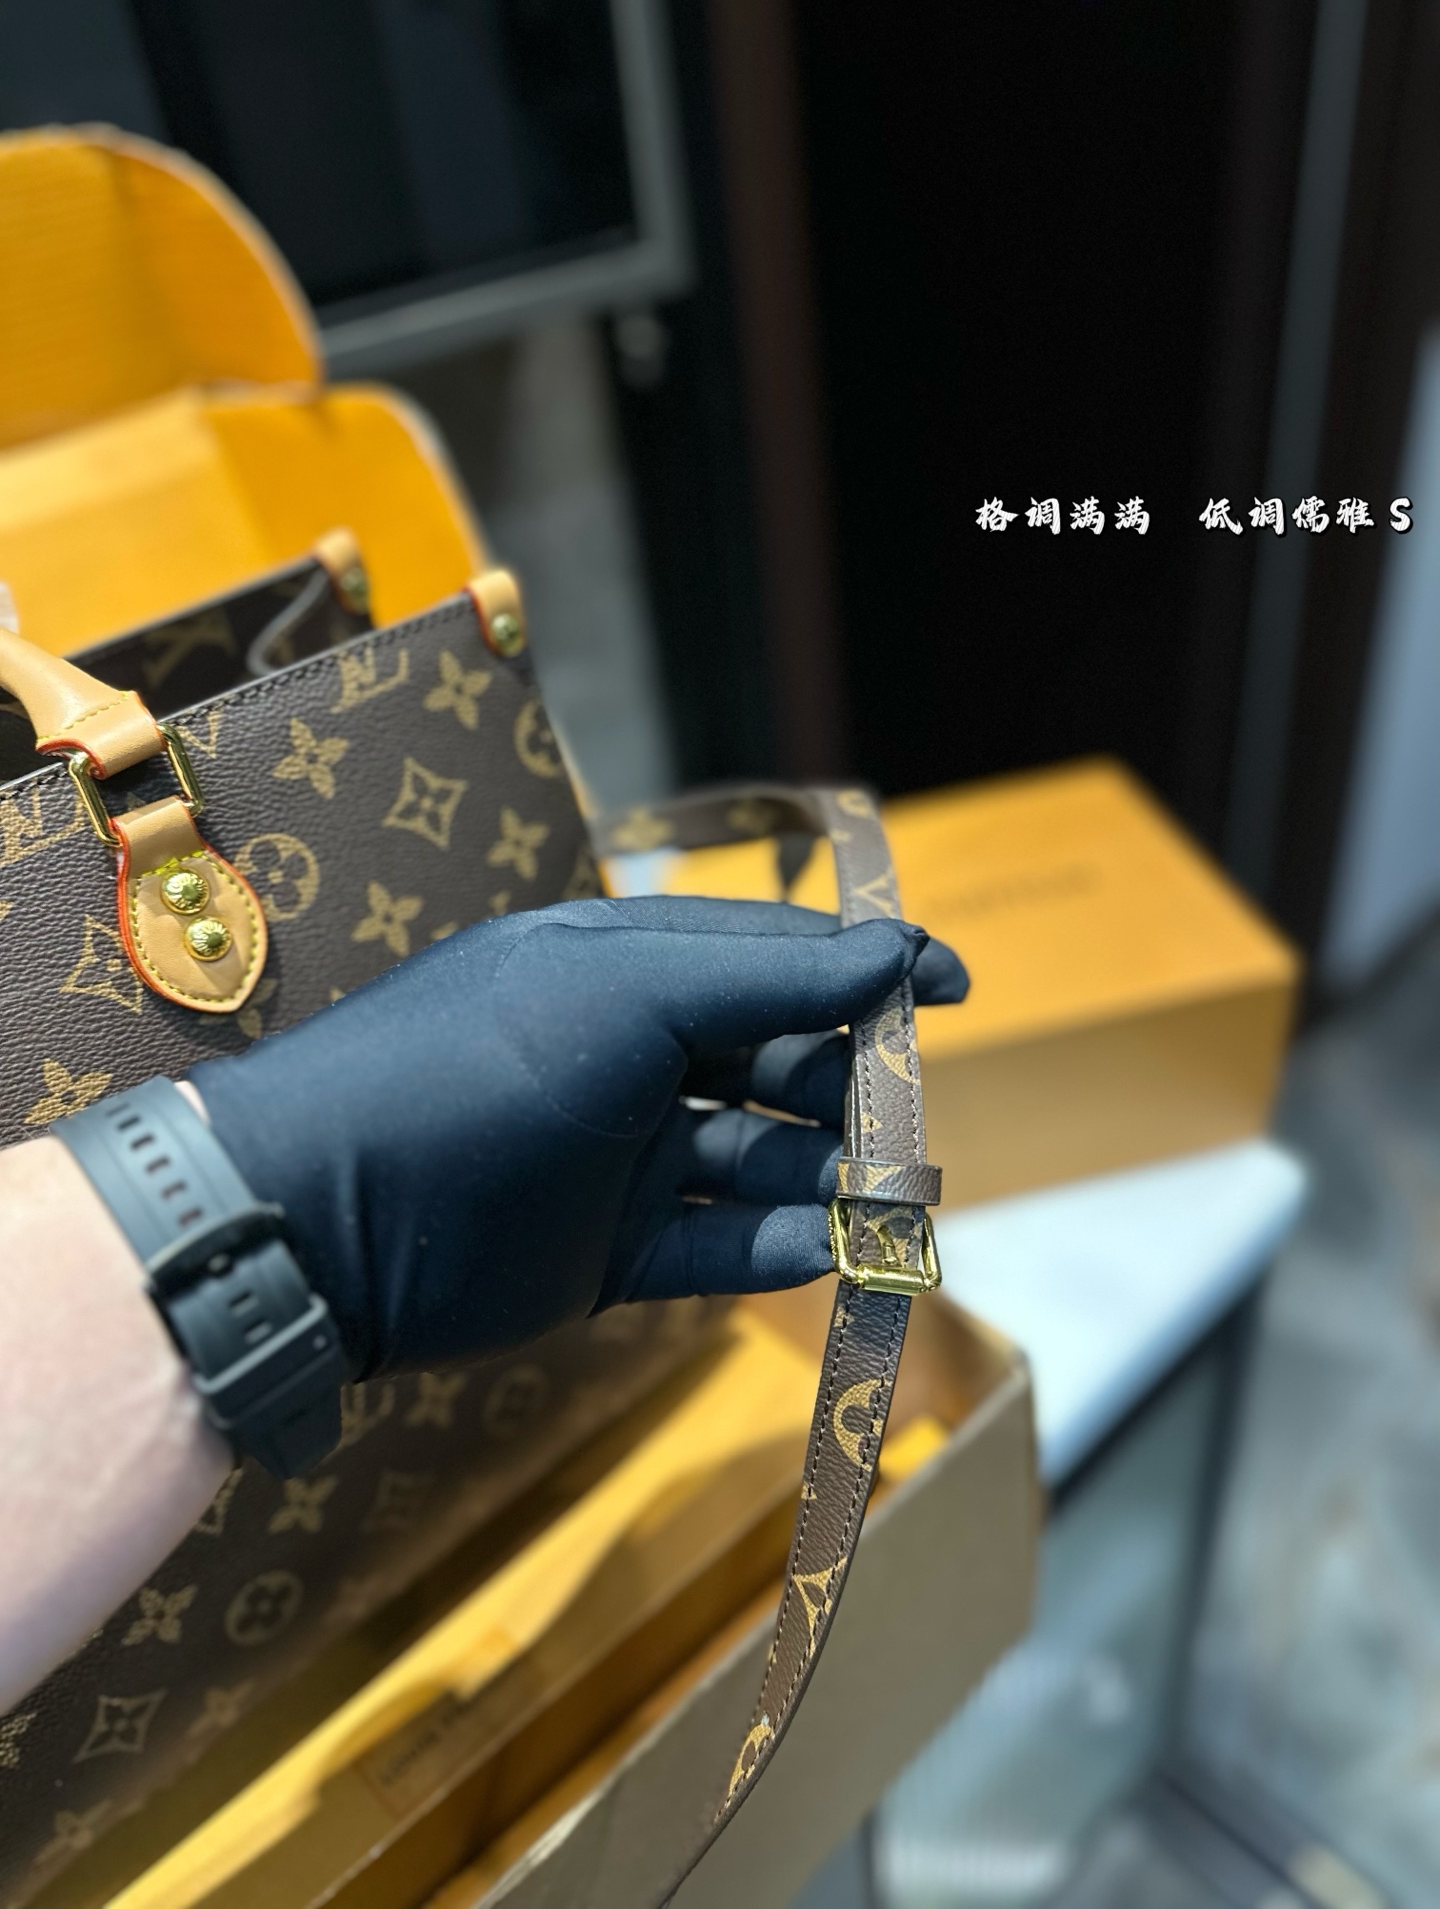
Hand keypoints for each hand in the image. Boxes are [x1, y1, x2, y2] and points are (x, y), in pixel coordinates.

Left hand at [190, 896, 967, 1377]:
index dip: (865, 967)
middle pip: (776, 1062)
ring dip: (828, 1178)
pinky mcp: (601, 1253)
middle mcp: (627, 1054)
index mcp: (626, 967)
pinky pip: (711, 1249)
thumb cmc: (480, 1070)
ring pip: (755, 1161)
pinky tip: (824, 1253)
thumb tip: (896, 949)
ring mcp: (616, 1158)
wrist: (324, 1219)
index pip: (773, 955)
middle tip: (914, 1131)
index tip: (954, 990)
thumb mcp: (627, 992)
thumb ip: (767, 977)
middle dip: (853, 1089)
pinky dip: (772, 1251)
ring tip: (891, 1204)